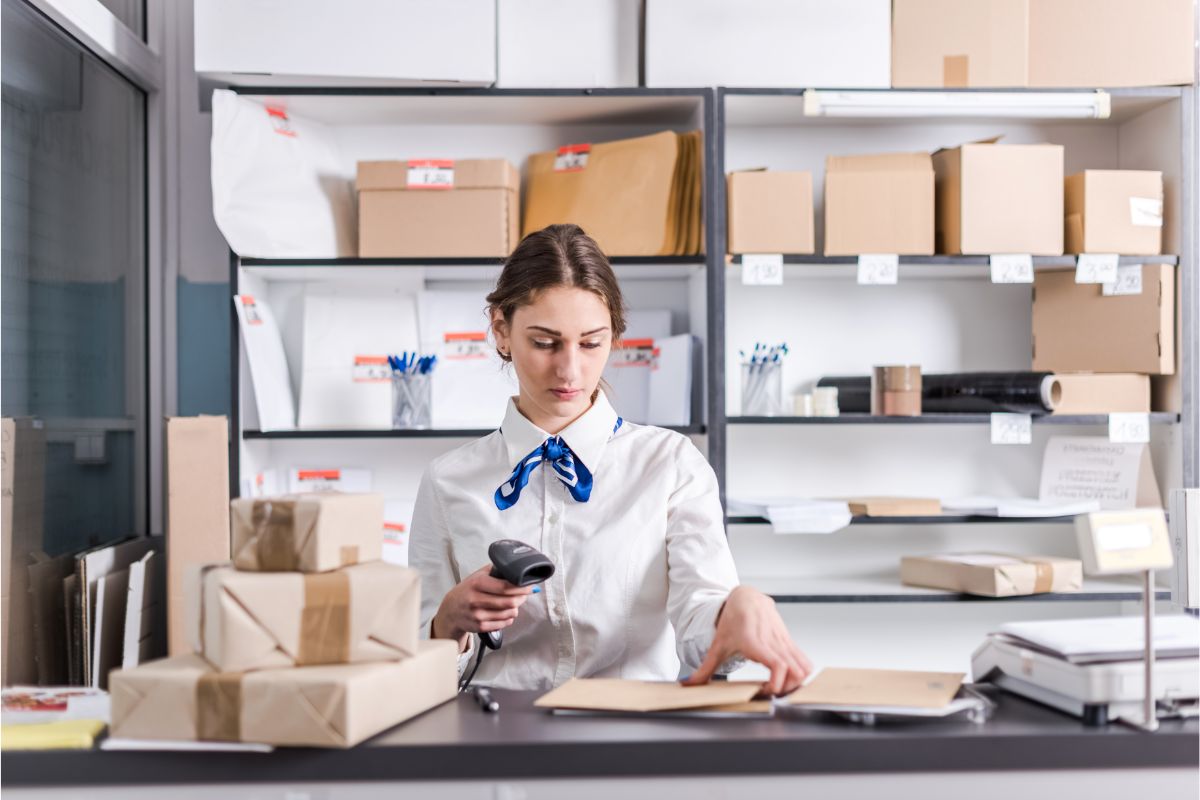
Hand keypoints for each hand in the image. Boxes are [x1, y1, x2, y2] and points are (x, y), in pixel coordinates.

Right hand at [431, 565, 535, 646]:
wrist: (450, 611)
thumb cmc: (467, 591)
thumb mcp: (476, 576)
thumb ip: (494, 570)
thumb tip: (515, 568)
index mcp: (477, 584)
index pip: (504, 587)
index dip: (520, 587)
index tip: (529, 585)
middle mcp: (476, 600)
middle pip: (509, 601)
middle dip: (522, 598)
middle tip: (525, 594)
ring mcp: (478, 615)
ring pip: (509, 613)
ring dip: (516, 608)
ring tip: (514, 602)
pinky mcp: (480, 627)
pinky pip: (503, 623)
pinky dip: (509, 618)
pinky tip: (506, 612)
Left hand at [681, 585, 812, 696]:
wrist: (747, 598)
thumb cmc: (733, 620)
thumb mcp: (718, 645)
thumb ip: (705, 668)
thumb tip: (689, 684)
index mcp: (756, 643)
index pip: (778, 665)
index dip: (777, 683)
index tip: (765, 690)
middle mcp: (773, 642)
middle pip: (795, 671)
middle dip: (787, 688)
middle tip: (771, 692)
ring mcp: (784, 641)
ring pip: (804, 667)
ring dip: (796, 681)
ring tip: (779, 685)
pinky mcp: (790, 642)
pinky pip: (804, 661)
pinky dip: (800, 673)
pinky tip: (786, 677)